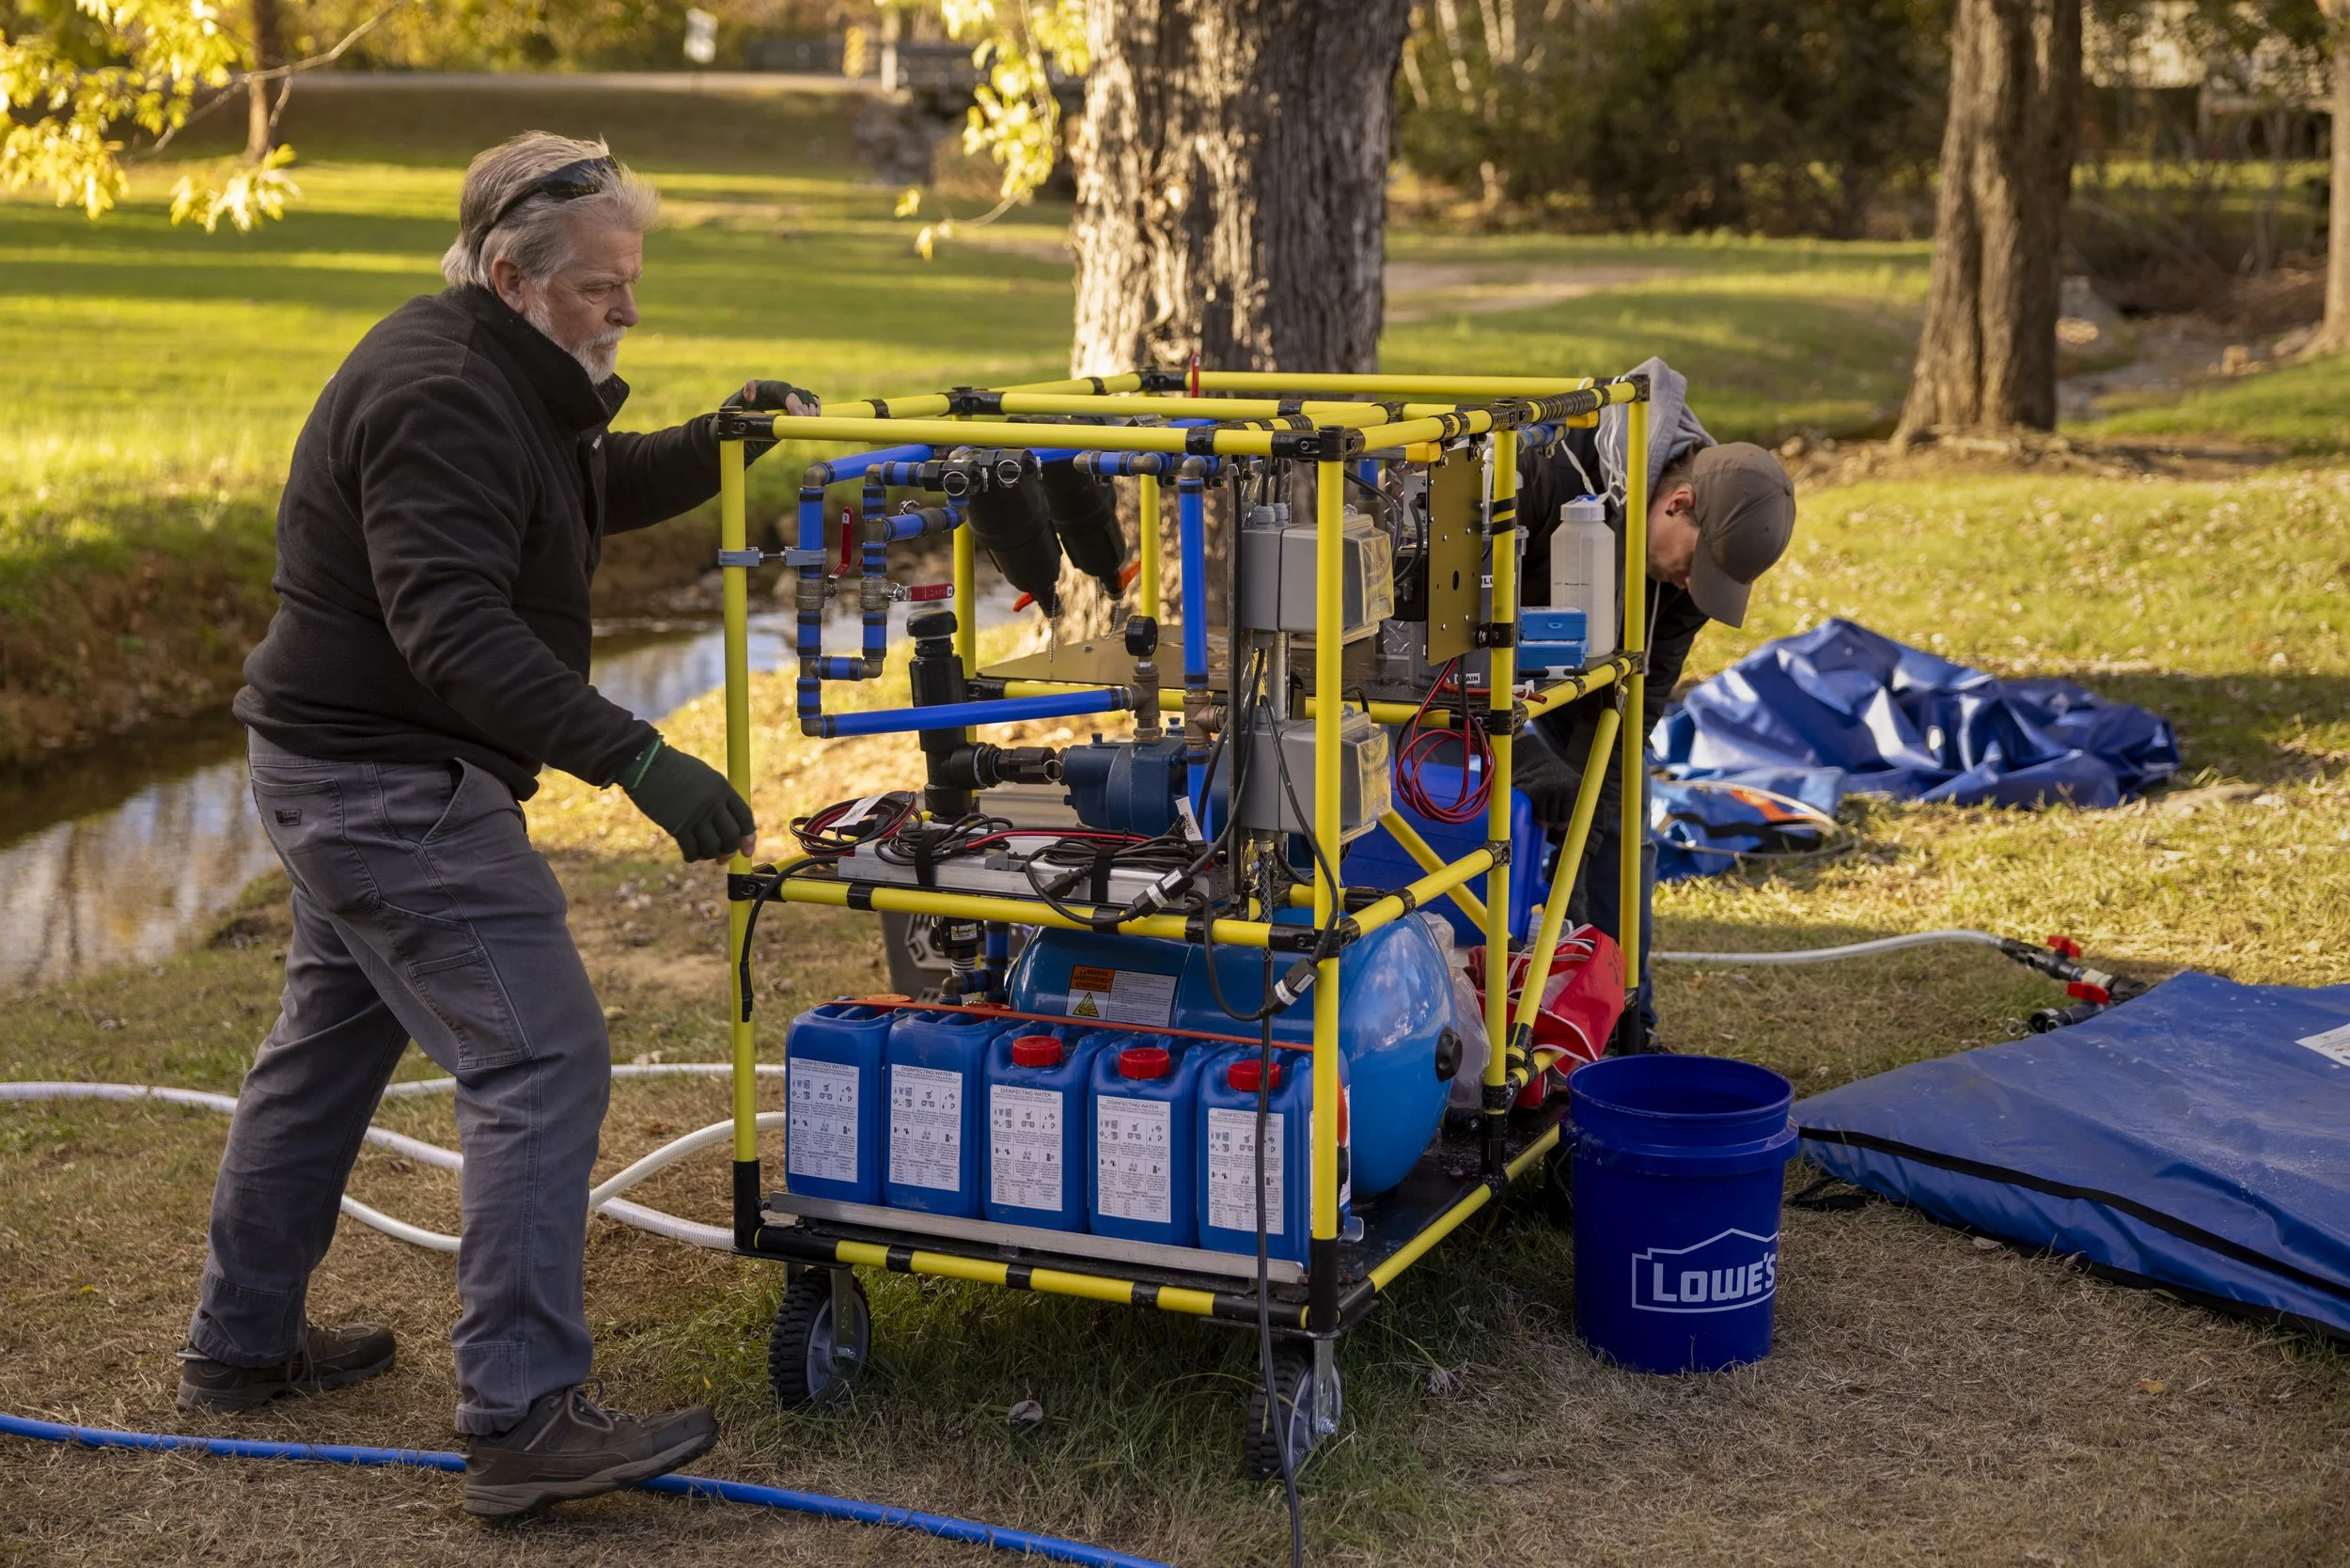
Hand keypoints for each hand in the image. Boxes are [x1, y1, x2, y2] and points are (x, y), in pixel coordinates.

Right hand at [621, 738, 755, 861]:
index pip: (745, 818)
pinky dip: (692, 856)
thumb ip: (718, 796)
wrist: (646, 764)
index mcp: (723, 788)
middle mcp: (713, 802)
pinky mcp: (677, 825)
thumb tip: (728, 823)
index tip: (746, 850)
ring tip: (702, 853)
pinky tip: (689, 855)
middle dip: (729, 851)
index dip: (748, 838)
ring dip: (709, 855)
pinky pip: (691, 850)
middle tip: (723, 858)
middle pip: (731, 836)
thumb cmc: (673, 768)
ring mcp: (695, 815)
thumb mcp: (704, 775)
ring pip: (712, 847)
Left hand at [718, 381, 819, 464]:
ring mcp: (784, 401)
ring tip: (811, 421)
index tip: (799, 417)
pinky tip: (816, 417)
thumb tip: (750, 386)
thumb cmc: (731, 420)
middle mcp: (775, 392)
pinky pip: (809, 405)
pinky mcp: (791, 410)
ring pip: (806, 398)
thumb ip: (742, 399)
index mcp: (762, 388)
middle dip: (805, 407)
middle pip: (798, 393)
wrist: (734, 433)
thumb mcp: (733, 410)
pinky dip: (815, 409)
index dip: (793, 401)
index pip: (782, 389)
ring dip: (812, 409)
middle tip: (805, 422)